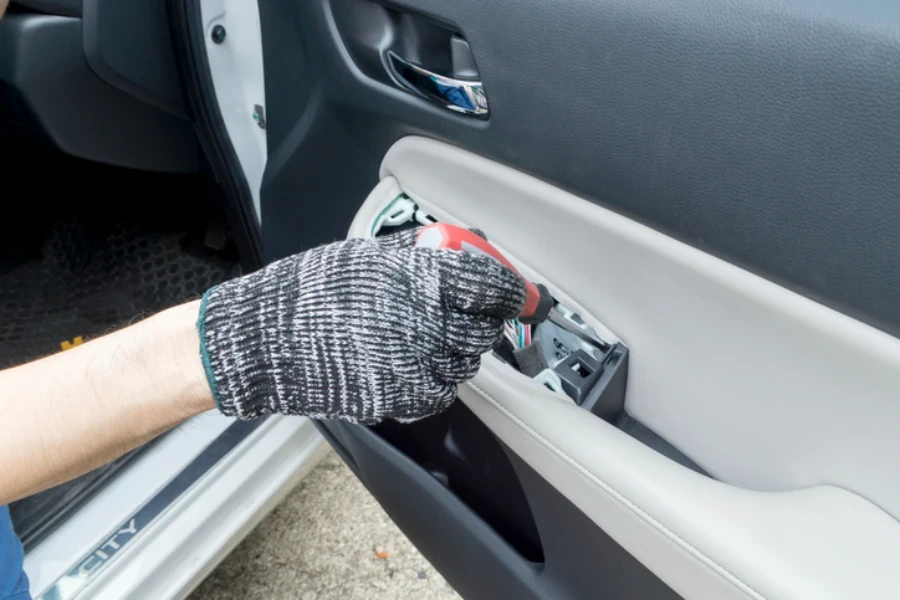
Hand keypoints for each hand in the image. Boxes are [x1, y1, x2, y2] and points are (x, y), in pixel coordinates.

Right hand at [197, 228, 525, 422]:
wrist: (265, 340)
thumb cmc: (309, 291)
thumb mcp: (366, 254)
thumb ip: (418, 253)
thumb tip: (458, 246)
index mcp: (422, 279)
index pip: (493, 286)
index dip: (509, 290)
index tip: (511, 292)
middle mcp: (427, 323)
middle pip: (484, 329)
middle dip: (481, 320)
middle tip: (467, 313)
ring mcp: (416, 366)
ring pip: (465, 364)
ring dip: (457, 351)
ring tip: (428, 337)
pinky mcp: (401, 399)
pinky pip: (441, 392)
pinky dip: (436, 380)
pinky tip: (412, 363)